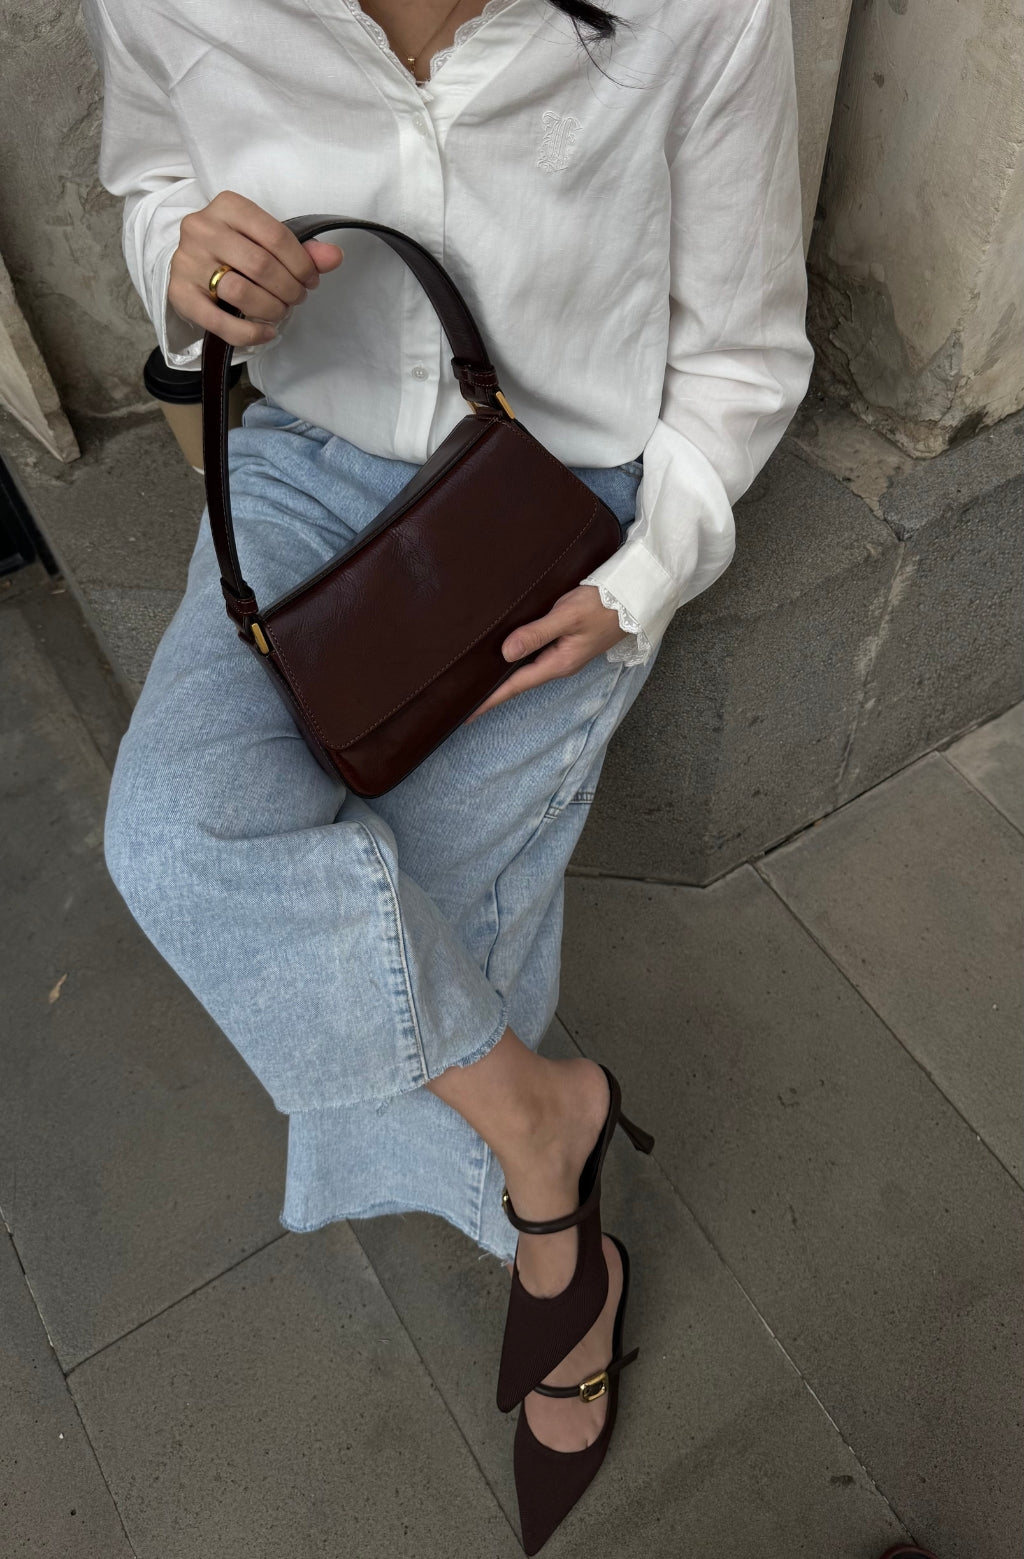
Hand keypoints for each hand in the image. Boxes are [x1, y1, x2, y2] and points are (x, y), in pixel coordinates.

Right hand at [168, 190, 344, 349]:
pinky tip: (265, 333)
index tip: (311, 280)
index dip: (302, 264)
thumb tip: (335, 257)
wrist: (190, 263)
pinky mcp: (179, 293)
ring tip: (280, 312)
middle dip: (289, 289)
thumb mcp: (266, 240)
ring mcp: (187, 261)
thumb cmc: (235, 249)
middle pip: (261, 266)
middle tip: (296, 298)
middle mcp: (203, 228)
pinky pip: (219, 322)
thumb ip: (302, 249)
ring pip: (241, 292)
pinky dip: (249, 333)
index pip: (276, 235)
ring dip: (271, 309)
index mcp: (228, 206)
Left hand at [465, 584, 625, 722]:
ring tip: (478, 682)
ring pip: (527, 669)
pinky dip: (517, 659)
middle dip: (492, 692)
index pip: (516, 685)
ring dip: (503, 676)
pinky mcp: (566, 643)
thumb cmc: (601, 604)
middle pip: (519, 681)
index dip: (490, 699)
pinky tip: (504, 656)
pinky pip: (536, 655)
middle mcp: (559, 664)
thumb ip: (537, 633)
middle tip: (464, 701)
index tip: (466, 714)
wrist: (633, 597)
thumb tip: (505, 652)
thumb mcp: (567, 616)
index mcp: (558, 663)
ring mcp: (564, 655)